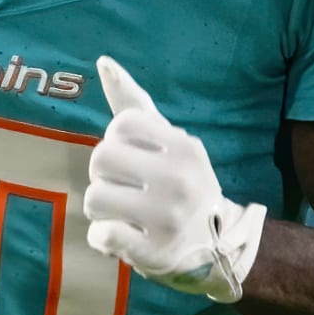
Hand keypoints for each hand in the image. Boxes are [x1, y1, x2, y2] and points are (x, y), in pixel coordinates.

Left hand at [84, 56, 265, 304]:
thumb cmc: (181, 184)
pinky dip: (104, 239)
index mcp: (184, 146)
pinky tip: (123, 237)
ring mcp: (167, 218)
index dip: (116, 142)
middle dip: (103, 175)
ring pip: (95, 198)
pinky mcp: (154, 252)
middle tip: (124, 187)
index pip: (120, 125)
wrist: (218, 246)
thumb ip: (135, 104)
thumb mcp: (168, 141)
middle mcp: (179, 180)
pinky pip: (102, 235)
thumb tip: (103, 62)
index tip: (133, 159)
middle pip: (101, 158)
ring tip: (123, 213)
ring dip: (101, 208)